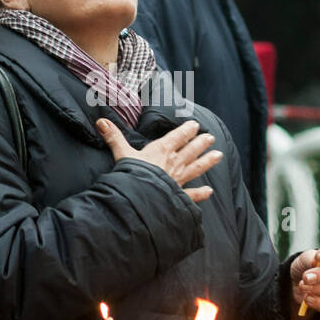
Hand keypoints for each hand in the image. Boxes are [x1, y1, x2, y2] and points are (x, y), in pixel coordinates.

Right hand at [95, 117, 222, 202]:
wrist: (139, 198)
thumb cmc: (131, 175)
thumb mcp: (122, 154)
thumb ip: (114, 137)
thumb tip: (101, 122)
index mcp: (162, 151)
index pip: (177, 137)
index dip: (187, 130)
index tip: (195, 125)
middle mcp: (174, 163)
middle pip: (191, 150)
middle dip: (201, 143)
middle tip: (211, 137)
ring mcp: (178, 180)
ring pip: (196, 168)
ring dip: (207, 161)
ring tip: (218, 155)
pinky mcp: (178, 196)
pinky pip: (192, 194)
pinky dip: (201, 193)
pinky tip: (209, 191)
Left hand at [290, 244, 319, 315]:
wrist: (303, 284)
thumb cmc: (308, 266)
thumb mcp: (306, 258)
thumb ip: (310, 258)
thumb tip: (314, 263)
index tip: (317, 256)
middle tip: (306, 277)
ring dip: (317, 289)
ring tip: (303, 286)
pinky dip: (318, 302)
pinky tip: (308, 298)